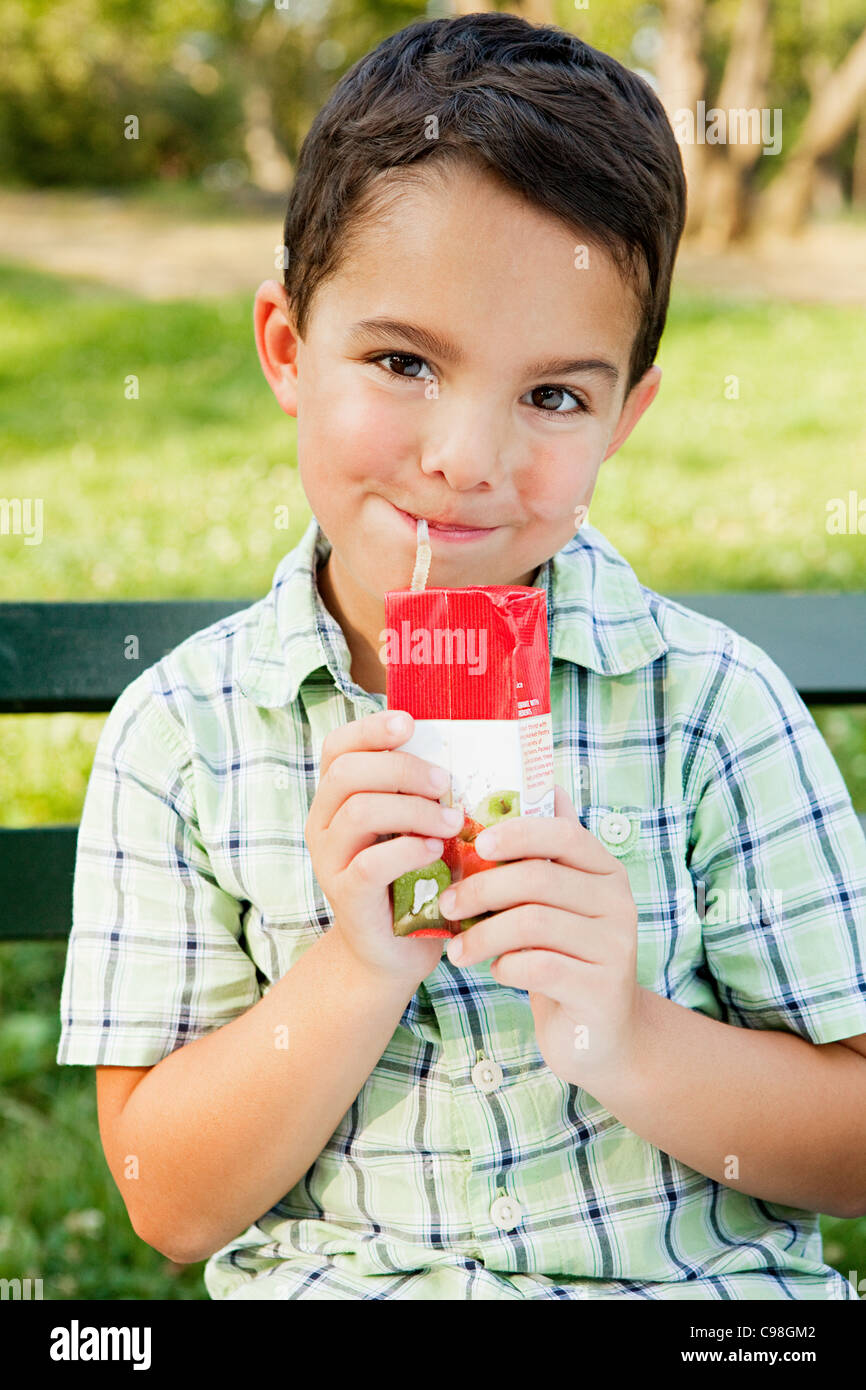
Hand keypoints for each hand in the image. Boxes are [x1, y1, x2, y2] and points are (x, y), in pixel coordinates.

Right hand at [304, 708, 461, 985]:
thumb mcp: (418, 826)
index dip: (370, 729)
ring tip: (453, 822)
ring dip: (414, 809)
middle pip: (348, 772)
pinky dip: (408, 851)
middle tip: (446, 783)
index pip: (338, 747)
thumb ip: (428, 792)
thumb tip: (478, 748)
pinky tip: (436, 851)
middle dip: (403, 769)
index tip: (411, 723)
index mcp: (339, 798)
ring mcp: (330, 860)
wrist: (397, 950)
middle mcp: (325, 823)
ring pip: (360, 811)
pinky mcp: (346, 896)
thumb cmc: (417, 877)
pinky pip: (371, 863)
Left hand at [439, 784, 644, 1088]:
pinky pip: (538, 966)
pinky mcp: (600, 989)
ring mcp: (614, 946)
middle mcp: (618, 902)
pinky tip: (496, 971)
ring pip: (532, 923)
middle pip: (538, 879)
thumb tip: (542, 783)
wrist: (598, 1034)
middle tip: (446, 905)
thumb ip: (548, 852)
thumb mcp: (559, 901)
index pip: (562, 834)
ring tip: (457, 950)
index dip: (516, 833)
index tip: (476, 844)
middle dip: (481, 889)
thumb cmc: (565, 955)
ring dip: (483, 934)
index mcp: (605, 870)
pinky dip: (505, 967)